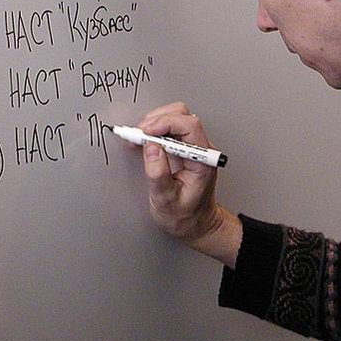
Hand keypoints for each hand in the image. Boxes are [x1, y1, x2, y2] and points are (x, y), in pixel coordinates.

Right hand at [138, 102, 221, 244]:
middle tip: (137, 135)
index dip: (164, 123)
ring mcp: (194, 147)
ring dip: (154, 123)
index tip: (144, 132)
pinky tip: (143, 140)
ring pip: (177, 117)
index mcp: (203, 160)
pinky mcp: (185, 147)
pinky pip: (171, 128)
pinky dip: (154, 129)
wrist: (196, 224)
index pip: (189, 126)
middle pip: (183, 115)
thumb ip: (158, 174)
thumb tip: (150, 147)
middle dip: (156, 120)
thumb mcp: (166, 200)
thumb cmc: (185, 217)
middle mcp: (202, 149)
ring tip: (137, 138)